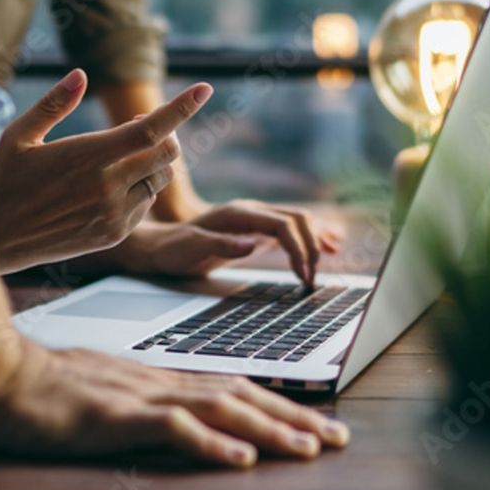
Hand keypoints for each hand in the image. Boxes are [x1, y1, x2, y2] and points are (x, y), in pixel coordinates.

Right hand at [0, 70, 212, 272]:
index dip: (182, 107)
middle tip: (137, 125)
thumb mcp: (17, 135)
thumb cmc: (3, 180)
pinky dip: (140, 188)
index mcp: (88, 156)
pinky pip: (146, 204)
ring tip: (121, 156)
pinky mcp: (114, 234)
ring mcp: (114, 214)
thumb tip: (81, 75)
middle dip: (164, 133)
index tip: (205, 89)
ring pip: (161, 179)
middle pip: (167, 152)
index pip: (151, 128)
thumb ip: (53, 103)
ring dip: (153, 161)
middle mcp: (108, 186)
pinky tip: (110, 186)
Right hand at [0, 341, 349, 466]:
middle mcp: (159, 383)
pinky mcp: (115, 417)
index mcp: (159, 379)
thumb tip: (182, 422)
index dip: (277, 405)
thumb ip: (144, 404)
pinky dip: (209, 443)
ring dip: (268, 430)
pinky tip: (237, 457)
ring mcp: (139, 397)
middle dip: (293, 417)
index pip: (232, 390)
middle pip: (240, 397)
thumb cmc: (45, 386)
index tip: (314, 424)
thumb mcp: (105, 393)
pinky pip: (170, 428)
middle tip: (338, 437)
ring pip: (219, 410)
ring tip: (309, 447)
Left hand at [116, 202, 340, 284]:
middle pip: (297, 219)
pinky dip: (311, 236)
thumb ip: (221, 245)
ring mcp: (254, 218)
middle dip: (312, 246)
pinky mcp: (256, 229)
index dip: (299, 249)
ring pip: (298, 221)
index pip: (283, 224)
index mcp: (239, 213)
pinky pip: (290, 229)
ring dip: (316, 239)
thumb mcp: (191, 249)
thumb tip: (253, 245)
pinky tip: (328, 245)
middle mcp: (250, 210)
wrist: (160, 245)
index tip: (304, 276)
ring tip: (329, 260)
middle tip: (312, 279)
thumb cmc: (173, 250)